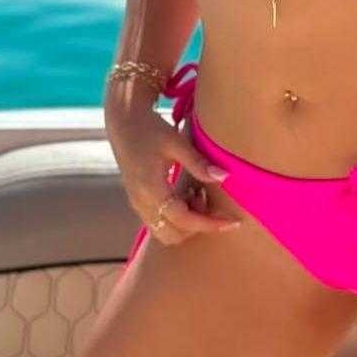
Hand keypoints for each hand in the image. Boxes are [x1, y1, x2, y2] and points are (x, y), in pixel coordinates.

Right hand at [105, 94, 240, 245]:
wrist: (123, 121)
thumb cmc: (150, 128)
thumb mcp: (176, 142)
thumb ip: (198, 163)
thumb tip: (225, 178)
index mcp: (151, 189)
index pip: (184, 219)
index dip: (209, 224)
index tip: (232, 222)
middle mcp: (141, 202)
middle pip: (173, 235)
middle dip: (196, 226)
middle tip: (209, 200)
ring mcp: (137, 204)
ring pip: (165, 232)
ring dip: (185, 223)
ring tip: (197, 194)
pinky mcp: (137, 201)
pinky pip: (158, 222)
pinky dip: (176, 217)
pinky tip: (186, 193)